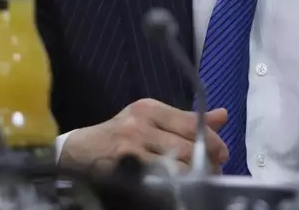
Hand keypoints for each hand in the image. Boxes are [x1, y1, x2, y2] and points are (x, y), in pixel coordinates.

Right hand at [61, 98, 229, 172]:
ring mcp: (130, 148)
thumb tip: (222, 116)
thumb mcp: (150, 120)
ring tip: (198, 182)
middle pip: (187, 146)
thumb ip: (185, 120)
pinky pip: (158, 180)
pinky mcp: (123, 170)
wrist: (76, 154)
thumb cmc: (117, 136)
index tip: (222, 154)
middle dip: (206, 163)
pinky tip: (175, 188)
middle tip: (213, 173)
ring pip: (176, 166)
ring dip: (193, 177)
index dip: (212, 141)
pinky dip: (172, 185)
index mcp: (150, 109)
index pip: (191, 123)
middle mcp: (140, 125)